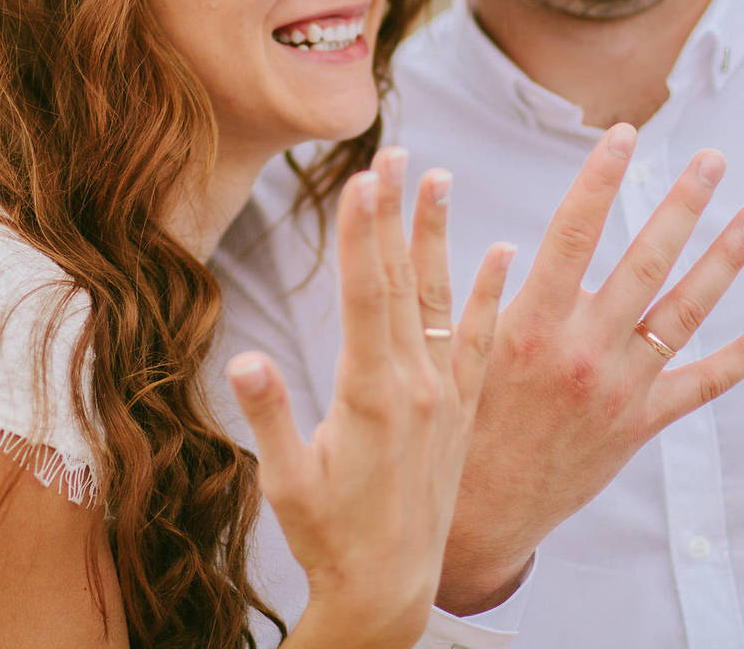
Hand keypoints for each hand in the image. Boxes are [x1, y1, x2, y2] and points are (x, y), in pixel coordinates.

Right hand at [229, 148, 512, 648]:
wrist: (392, 590)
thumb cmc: (329, 538)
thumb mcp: (287, 483)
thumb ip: (271, 417)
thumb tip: (242, 362)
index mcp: (370, 397)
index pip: (366, 296)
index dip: (363, 235)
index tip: (361, 181)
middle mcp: (415, 387)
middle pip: (401, 283)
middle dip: (392, 215)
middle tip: (392, 153)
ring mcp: (444, 396)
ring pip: (441, 300)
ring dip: (436, 237)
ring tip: (438, 178)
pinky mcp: (459, 410)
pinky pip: (479, 341)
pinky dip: (488, 295)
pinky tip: (500, 252)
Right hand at [436, 124, 743, 614]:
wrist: (477, 513)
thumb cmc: (456, 422)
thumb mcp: (455, 351)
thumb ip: (476, 295)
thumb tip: (498, 241)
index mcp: (530, 325)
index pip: (572, 232)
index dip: (600, 178)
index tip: (622, 134)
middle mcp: (583, 352)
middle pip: (644, 261)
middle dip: (682, 204)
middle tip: (711, 158)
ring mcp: (619, 390)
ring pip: (684, 312)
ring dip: (724, 259)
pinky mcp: (640, 425)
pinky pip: (703, 384)